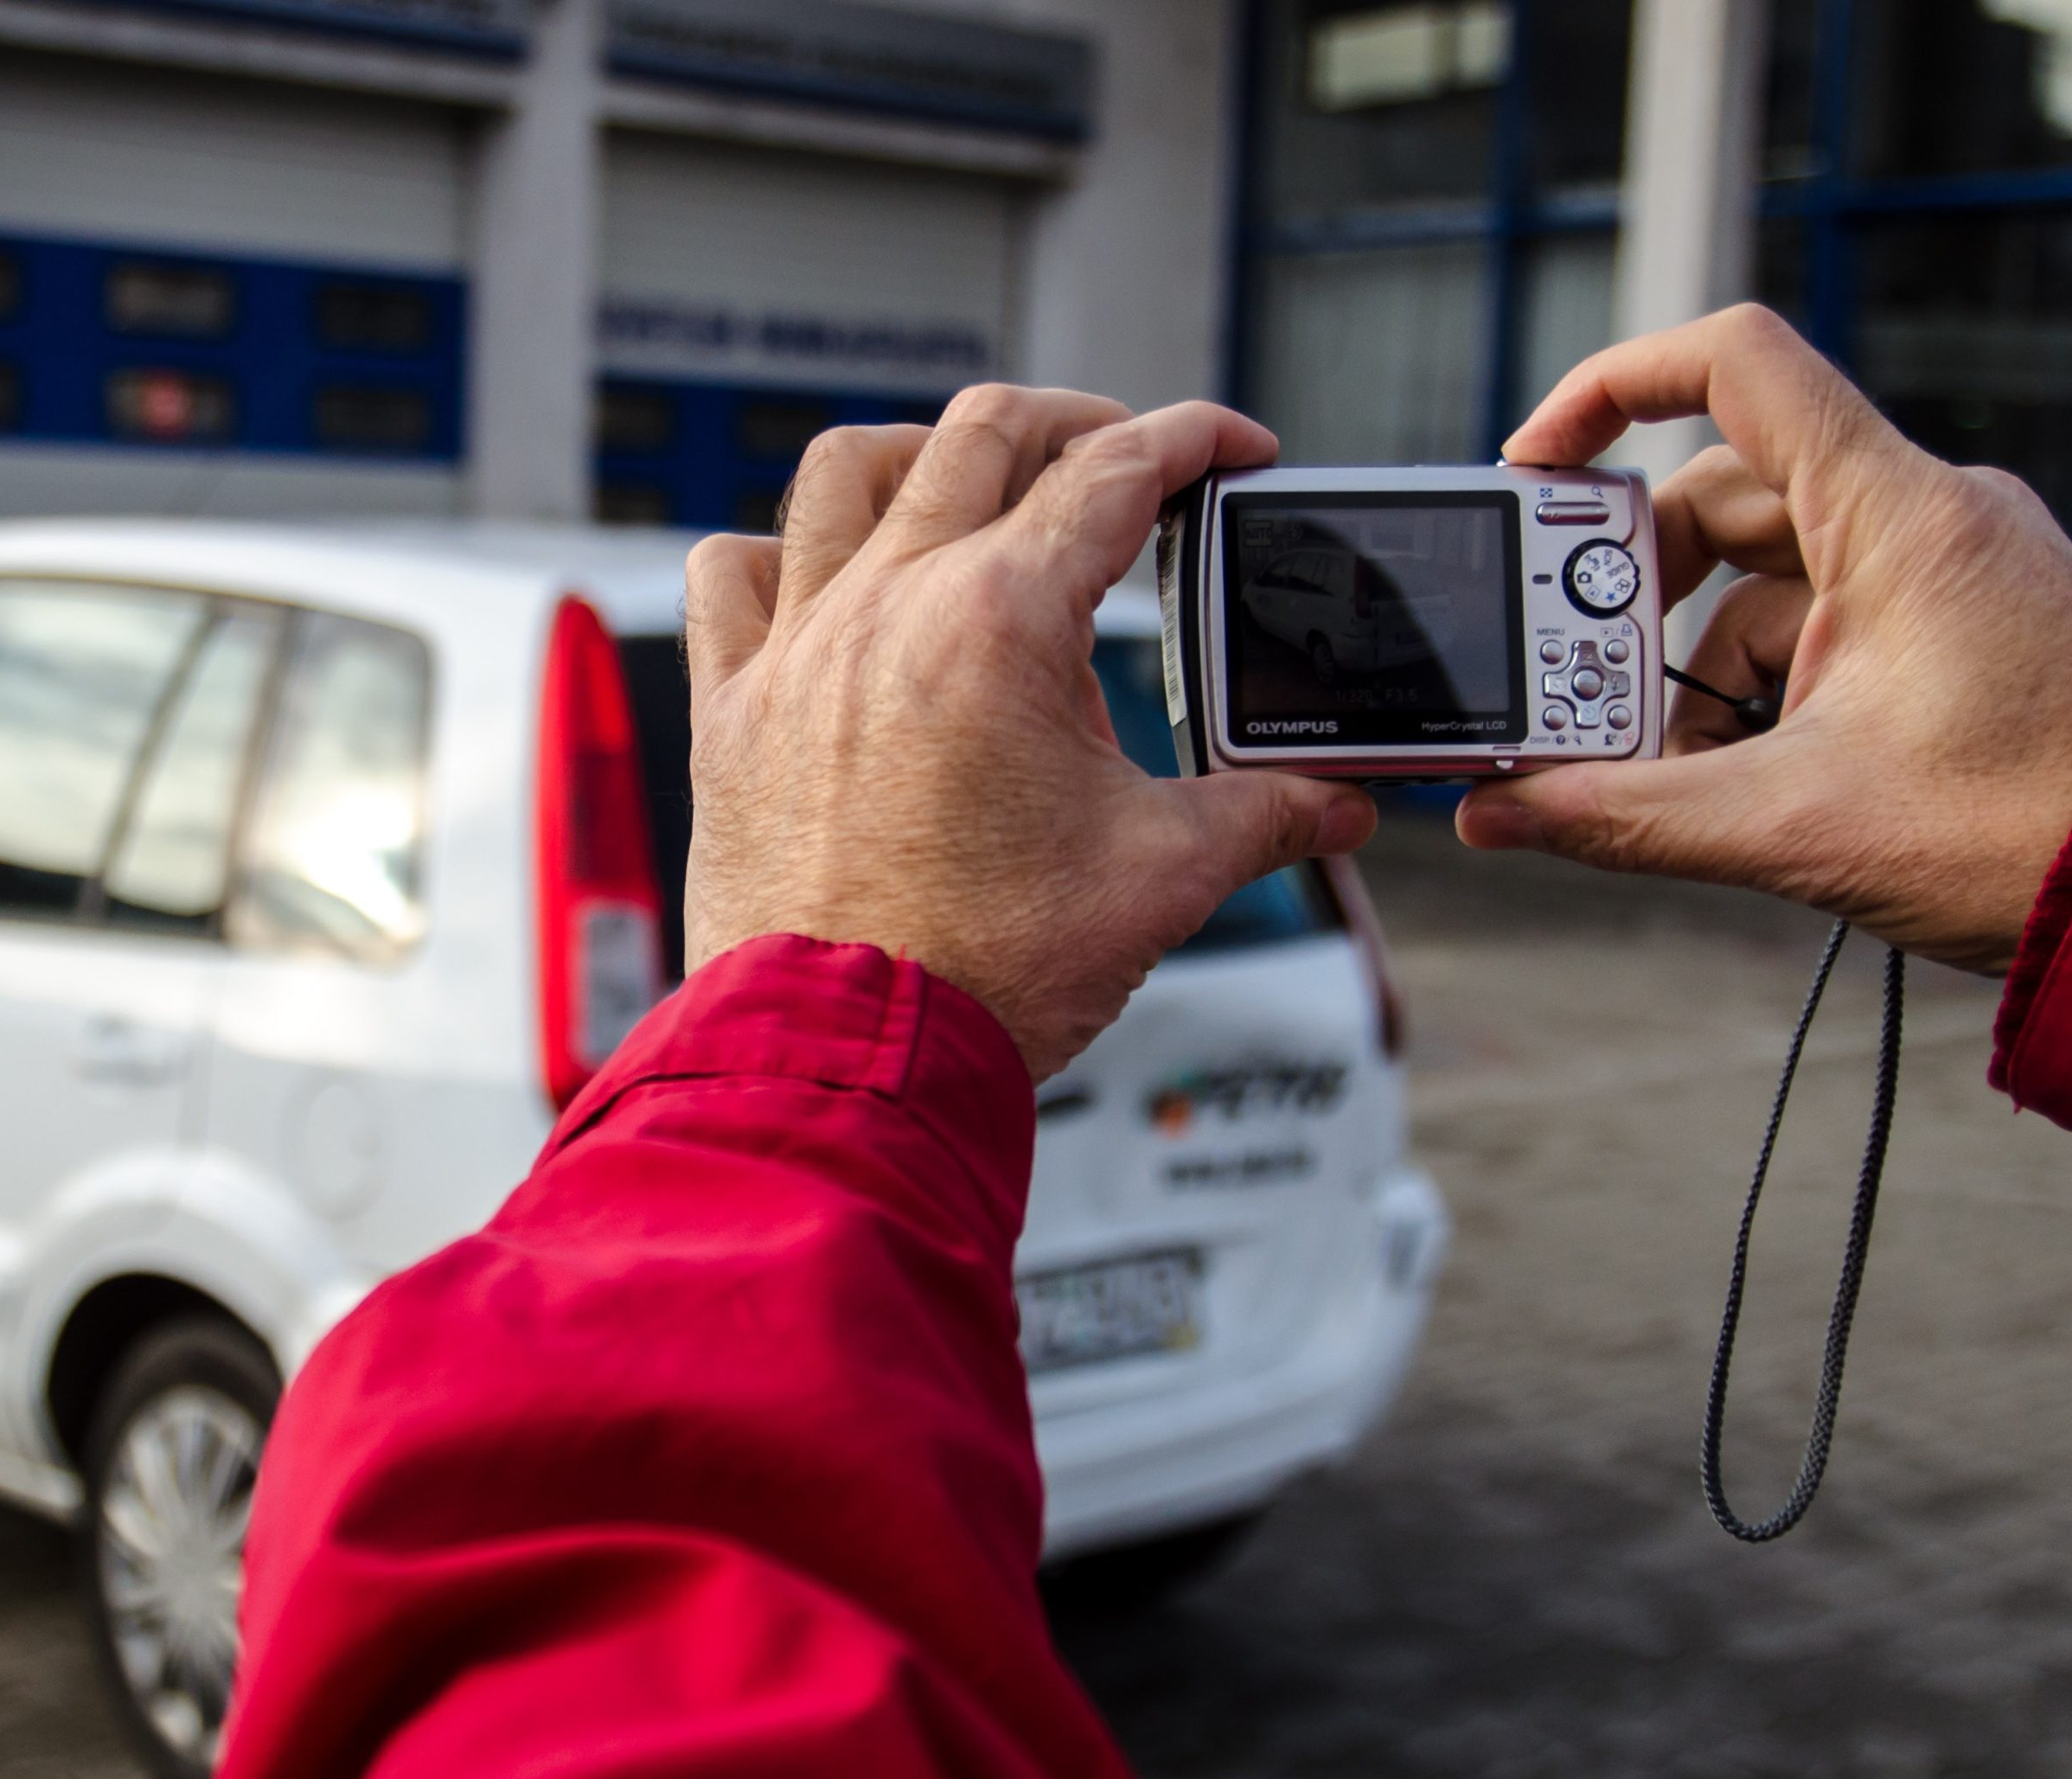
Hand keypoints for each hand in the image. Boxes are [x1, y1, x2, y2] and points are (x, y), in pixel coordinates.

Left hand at [680, 386, 1376, 1078]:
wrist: (850, 1060)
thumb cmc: (989, 972)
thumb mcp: (1162, 877)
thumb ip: (1266, 816)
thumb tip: (1340, 804)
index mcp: (999, 620)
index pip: (1114, 474)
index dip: (1192, 442)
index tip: (1233, 451)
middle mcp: (888, 606)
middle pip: (983, 435)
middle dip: (1075, 424)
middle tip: (1129, 460)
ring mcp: (797, 650)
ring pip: (845, 472)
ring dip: (924, 454)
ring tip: (976, 482)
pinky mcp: (731, 711)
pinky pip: (732, 575)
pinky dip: (778, 550)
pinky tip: (821, 575)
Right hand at [1458, 305, 2071, 975]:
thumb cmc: (2030, 837)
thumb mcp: (1796, 826)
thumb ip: (1624, 815)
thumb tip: (1492, 814)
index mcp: (1898, 513)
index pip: (1737, 366)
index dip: (1613, 389)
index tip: (1535, 467)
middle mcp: (1927, 517)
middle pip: (1725, 496)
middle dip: (1632, 592)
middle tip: (1569, 677)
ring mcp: (1948, 574)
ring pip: (1768, 577)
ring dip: (1692, 664)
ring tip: (1655, 768)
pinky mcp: (1959, 632)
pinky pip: (1822, 627)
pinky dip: (1758, 690)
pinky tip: (1732, 779)